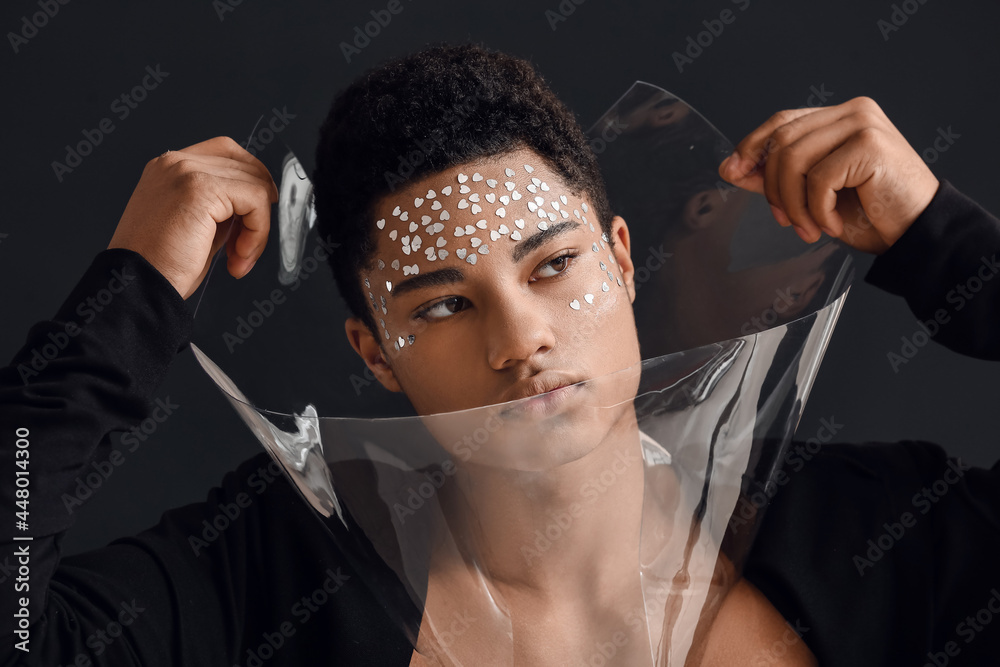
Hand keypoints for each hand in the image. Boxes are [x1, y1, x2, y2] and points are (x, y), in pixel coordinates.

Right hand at [107, 136, 278, 298]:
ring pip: (255, 185)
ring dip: (258, 229)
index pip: (226, 151)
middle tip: (244, 250)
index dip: (252, 178)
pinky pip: (256, 200)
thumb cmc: (160, 266)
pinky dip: (258, 231)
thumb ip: (220, 207)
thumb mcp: (194, 225)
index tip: (259, 211)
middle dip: (257, 212)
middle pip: (245, 166)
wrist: (137, 285)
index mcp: (169, 169)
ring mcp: (187, 171)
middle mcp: (175, 163)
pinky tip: (238, 256)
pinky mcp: (201, 189)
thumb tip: (253, 205)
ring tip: (238, 258)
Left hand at [718, 96, 939, 253]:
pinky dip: (818, 211)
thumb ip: (775, 177)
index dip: (752, 145)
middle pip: (782, 141)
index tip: (732, 171)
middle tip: (784, 221)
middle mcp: (853, 112)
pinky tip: (833, 225)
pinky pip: (818, 179)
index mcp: (840, 117)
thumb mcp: (812, 194)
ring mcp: (863, 124)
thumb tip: (729, 167)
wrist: (918, 232)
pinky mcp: (870, 145)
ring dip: (793, 204)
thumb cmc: (871, 213)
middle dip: (772, 187)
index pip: (782, 121)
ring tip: (808, 228)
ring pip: (794, 160)